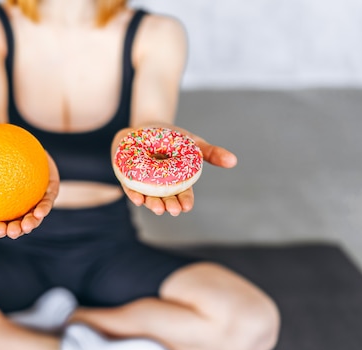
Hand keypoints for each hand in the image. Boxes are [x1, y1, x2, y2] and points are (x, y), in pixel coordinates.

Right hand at [0, 153, 59, 238]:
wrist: (1, 134)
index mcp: (2, 204)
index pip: (0, 222)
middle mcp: (20, 202)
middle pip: (20, 222)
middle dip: (18, 230)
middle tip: (14, 231)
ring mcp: (35, 194)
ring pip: (36, 213)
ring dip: (34, 221)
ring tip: (30, 223)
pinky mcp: (49, 185)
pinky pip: (48, 197)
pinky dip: (45, 205)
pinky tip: (41, 209)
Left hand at [121, 127, 237, 215]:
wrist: (148, 126)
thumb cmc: (175, 138)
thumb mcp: (194, 143)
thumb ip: (212, 153)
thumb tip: (234, 161)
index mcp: (177, 181)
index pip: (183, 194)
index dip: (185, 201)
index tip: (187, 207)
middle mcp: (160, 186)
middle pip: (165, 199)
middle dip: (168, 206)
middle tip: (171, 210)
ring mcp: (144, 182)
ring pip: (148, 197)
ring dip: (152, 204)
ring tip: (156, 208)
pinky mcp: (128, 176)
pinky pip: (130, 187)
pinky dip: (133, 194)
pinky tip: (137, 198)